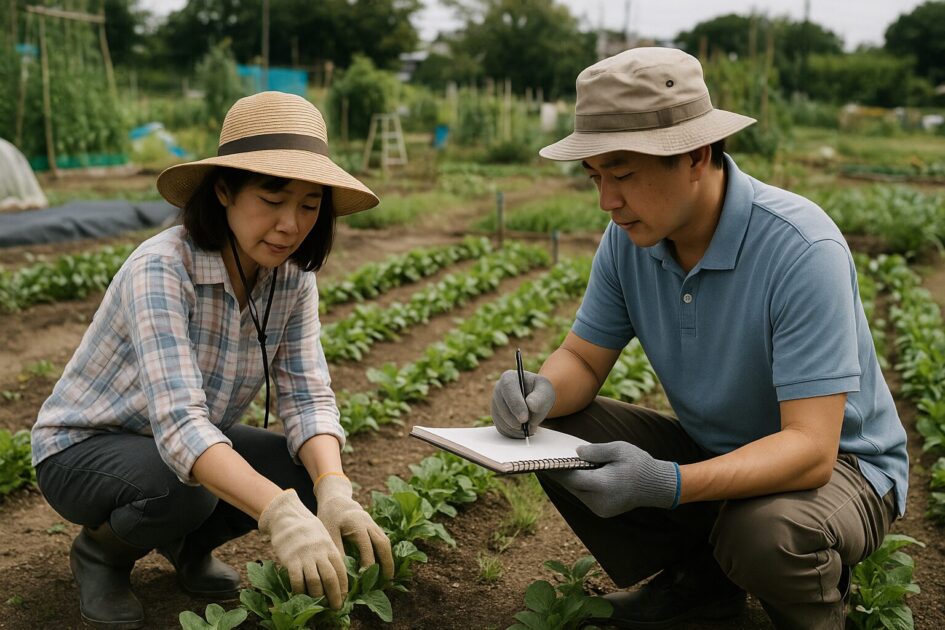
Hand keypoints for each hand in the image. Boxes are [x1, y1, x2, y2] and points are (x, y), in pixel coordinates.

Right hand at [258, 489, 346, 608]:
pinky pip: (296, 580)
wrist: (288, 516)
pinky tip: (300, 595)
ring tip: (318, 603)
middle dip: (335, 596)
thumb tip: (337, 575)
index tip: (345, 597)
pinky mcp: (290, 559)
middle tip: (336, 607)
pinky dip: (299, 591)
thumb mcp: (324, 538)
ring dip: (317, 596)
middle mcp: (320, 553)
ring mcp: (305, 556)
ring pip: (314, 582)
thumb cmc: (307, 530)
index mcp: (330, 548)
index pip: (341, 570)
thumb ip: (330, 554)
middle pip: (330, 579)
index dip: (344, 586)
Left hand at [315, 474, 393, 580]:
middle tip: (387, 581)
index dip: (368, 564)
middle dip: (386, 562)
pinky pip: (384, 540)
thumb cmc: (330, 517)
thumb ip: (337, 550)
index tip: (366, 580)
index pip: (367, 547)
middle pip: (383, 544)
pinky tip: (383, 566)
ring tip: (388, 577)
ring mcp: (374, 524)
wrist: (336, 500)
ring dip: (389, 559)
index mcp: (357, 524)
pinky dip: (385, 553)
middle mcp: (369, 524)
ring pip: (386, 542)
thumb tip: (344, 572)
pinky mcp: (374, 526)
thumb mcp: (329, 532)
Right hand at [491, 369, 555, 437]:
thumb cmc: (540, 392)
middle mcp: (498, 389)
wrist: (536, 399)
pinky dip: (513, 433)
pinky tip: (523, 430)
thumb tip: (531, 405)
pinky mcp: (496, 416)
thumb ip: (540, 397)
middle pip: (502, 408)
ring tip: (530, 428)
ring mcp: (495, 403)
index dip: (515, 405)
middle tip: (529, 426)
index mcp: (509, 378)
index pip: (508, 389)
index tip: (525, 418)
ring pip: (501, 420)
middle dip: (516, 420)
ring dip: (516, 428)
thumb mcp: (545, 390)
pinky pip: (501, 428)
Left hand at [548, 442, 679, 517]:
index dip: (558, 470)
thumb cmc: (638, 464)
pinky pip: (585, 497)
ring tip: (558, 466)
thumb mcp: (619, 449)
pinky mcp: (602, 512)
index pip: (573, 478)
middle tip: (547, 462)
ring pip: (577, 493)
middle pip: (572, 487)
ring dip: (570, 481)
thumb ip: (596, 451)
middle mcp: (600, 501)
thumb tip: (576, 454)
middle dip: (560, 475)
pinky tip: (575, 474)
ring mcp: (601, 509)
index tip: (546, 461)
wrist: (656, 486)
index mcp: (604, 485)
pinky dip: (580, 487)